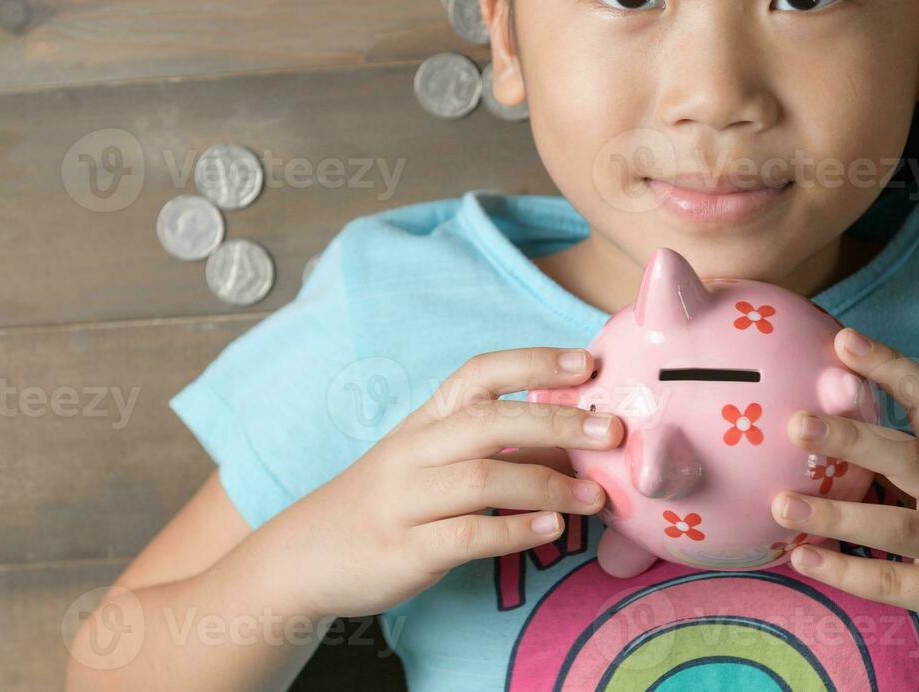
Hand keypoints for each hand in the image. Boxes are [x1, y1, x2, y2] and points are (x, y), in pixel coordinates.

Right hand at [294, 346, 618, 618]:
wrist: (305, 556)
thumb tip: (573, 441)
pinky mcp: (405, 551)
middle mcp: (412, 452)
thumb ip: (489, 448)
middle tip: (613, 430)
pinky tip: (551, 529)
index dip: (531, 362)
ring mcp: (405, 501)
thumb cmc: (386, 503)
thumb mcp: (427, 462)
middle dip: (556, 421)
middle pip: (489, 422)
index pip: (477, 375)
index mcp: (423, 422)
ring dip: (547, 483)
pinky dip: (513, 530)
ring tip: (597, 495)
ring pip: (482, 479)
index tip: (586, 362)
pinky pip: (466, 535)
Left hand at [767, 327, 918, 664]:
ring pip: (899, 525)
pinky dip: (845, 571)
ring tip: (781, 503)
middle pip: (910, 457)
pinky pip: (896, 582)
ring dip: (835, 514)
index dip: (889, 366)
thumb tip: (825, 429)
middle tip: (796, 423)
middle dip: (852, 437)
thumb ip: (909, 462)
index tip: (844, 339)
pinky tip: (802, 558)